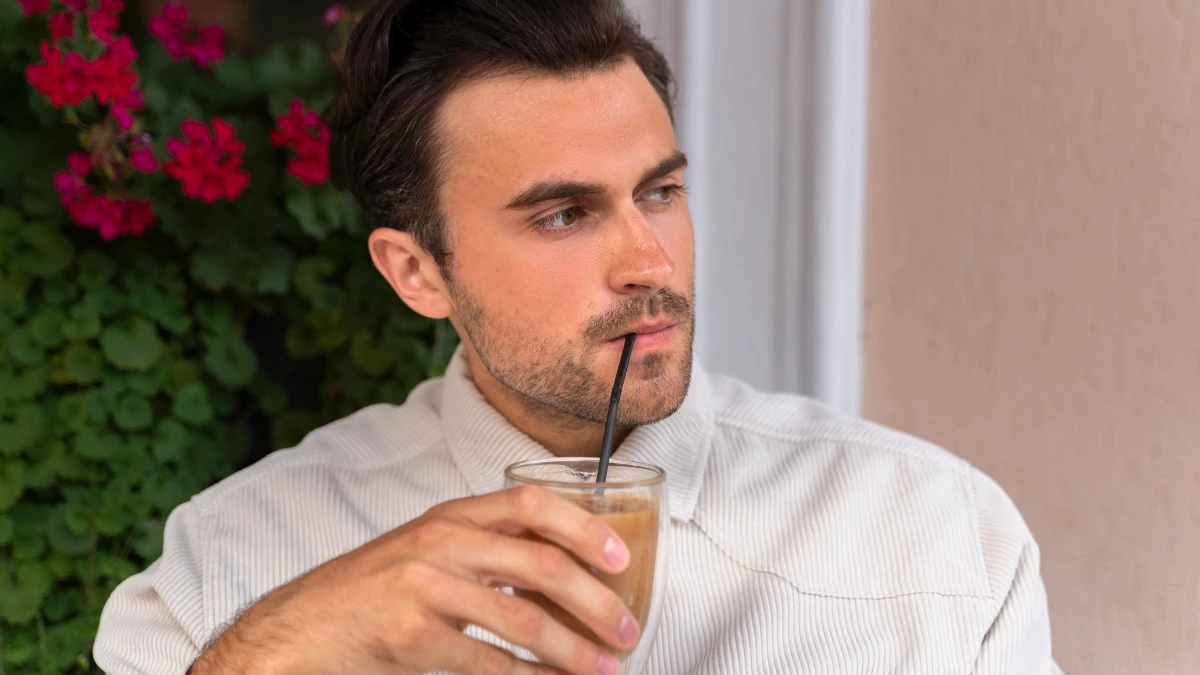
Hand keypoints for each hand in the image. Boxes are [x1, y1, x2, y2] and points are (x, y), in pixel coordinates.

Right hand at [189, 484, 635, 674]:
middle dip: (595, 601)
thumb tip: (559, 572)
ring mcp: (424, 589)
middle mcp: (439, 542)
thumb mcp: (423, 551)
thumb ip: (481, 550)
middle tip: (627, 631)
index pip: (530, 502)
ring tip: (605, 669)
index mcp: (449, 514)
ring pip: (524, 619)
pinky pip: (490, 664)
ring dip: (574, 651)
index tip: (621, 557)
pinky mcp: (411, 638)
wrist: (296, 631)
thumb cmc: (368, 593)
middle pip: (541, 563)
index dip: (583, 526)